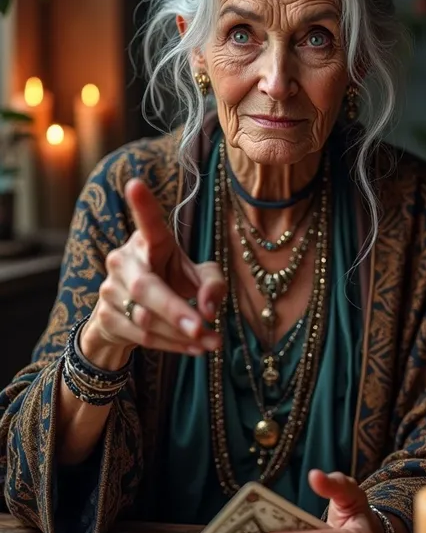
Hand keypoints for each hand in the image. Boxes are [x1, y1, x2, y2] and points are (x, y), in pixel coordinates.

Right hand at [82, 178, 225, 359]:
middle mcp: (123, 261)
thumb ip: (212, 284)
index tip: (135, 184)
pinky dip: (172, 345)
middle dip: (176, 311)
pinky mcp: (106, 317)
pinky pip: (141, 336)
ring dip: (182, 334)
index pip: (147, 224)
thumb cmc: (170, 283)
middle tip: (205, 327)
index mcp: (148, 242)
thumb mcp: (197, 279)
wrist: (129, 316)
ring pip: (145, 318)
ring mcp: (109, 290)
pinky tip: (194, 348)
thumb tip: (209, 309)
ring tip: (212, 342)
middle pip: (147, 288)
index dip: (142, 206)